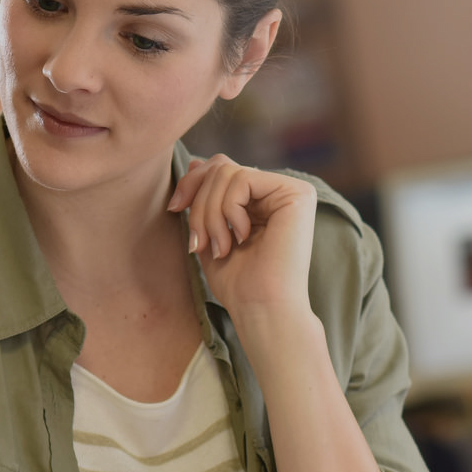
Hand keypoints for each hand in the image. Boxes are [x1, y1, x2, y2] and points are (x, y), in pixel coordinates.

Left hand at [168, 155, 317, 323]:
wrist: (262, 310)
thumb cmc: (238, 284)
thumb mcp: (211, 232)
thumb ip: (206, 198)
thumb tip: (196, 161)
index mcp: (262, 199)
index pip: (220, 168)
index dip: (192, 183)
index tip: (174, 210)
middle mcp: (280, 190)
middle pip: (221, 166)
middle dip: (199, 203)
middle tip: (198, 242)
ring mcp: (292, 190)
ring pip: (228, 172)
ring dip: (211, 213)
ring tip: (219, 248)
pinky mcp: (298, 193)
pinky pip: (242, 179)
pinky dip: (229, 211)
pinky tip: (240, 239)